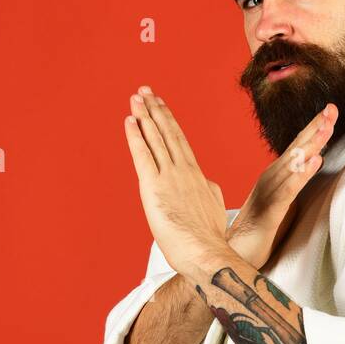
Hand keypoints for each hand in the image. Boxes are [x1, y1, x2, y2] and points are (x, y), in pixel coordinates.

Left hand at [124, 87, 228, 277]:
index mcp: (198, 176)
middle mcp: (184, 171)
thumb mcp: (215, 209)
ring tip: (136, 97)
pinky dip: (135, 136)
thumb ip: (209, 192)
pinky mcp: (154, 187)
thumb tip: (207, 184)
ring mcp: (169, 176)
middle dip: (155, 110)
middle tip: (145, 91)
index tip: (161, 106)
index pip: (180, 143)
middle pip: (168, 133)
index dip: (169, 122)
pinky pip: (142, 155)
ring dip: (144, 115)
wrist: (207, 252)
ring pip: (156, 138)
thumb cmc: (209, 239)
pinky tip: (129, 120)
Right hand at [227, 103, 337, 267]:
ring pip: (293, 165)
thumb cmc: (260, 231)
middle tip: (332, 108)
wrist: (234, 254)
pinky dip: (302, 174)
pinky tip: (315, 161)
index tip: (330, 110)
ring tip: (327, 127)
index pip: (297, 148)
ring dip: (311, 145)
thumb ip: (295, 183)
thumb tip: (312, 165)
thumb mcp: (283, 202)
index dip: (313, 129)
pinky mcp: (270, 212)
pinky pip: (288, 190)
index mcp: (275, 176)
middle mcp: (270, 179)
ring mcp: (269, 193)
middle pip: (296, 149)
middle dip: (315, 128)